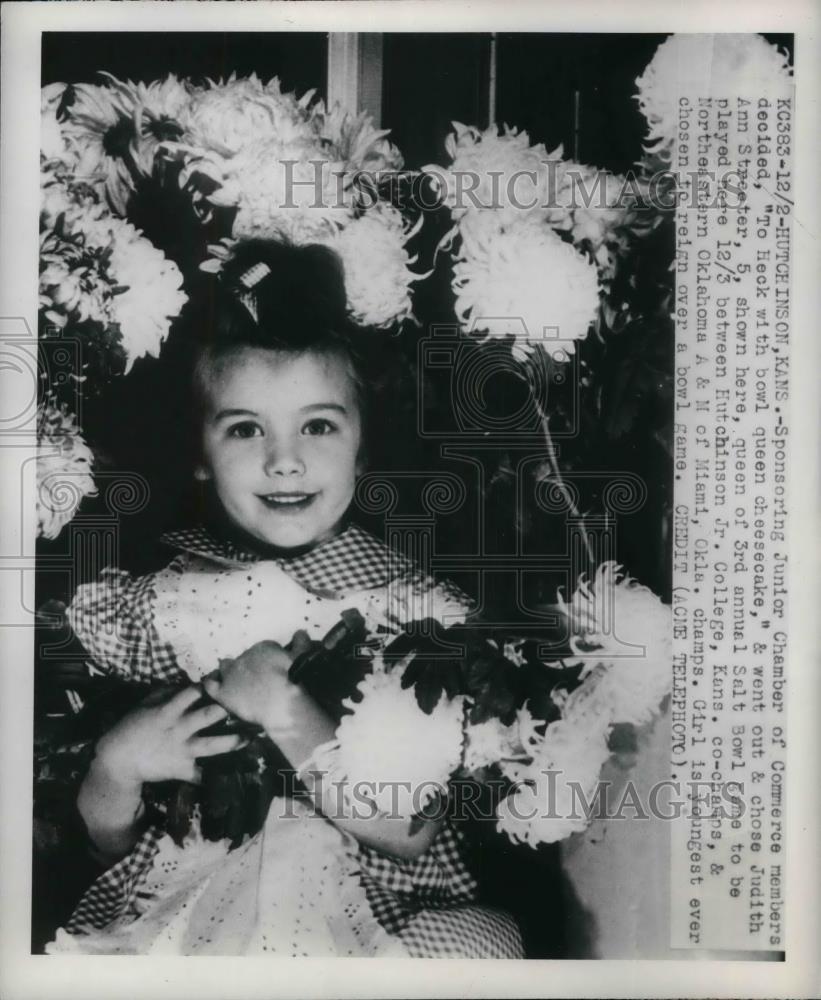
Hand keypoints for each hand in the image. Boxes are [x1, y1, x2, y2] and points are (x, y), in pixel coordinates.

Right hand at [93, 686, 245, 786]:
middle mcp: (179, 729)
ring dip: (232, 741)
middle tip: (246, 705)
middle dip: (227, 709)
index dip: (209, 685)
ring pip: (211, 745)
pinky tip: (231, 775)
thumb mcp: (145, 704)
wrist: (119, 760)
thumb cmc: (132, 727)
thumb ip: (165, 692)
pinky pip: (201, 775)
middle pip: (207, 716)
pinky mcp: (181, 769)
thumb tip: (184, 682)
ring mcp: (182, 750)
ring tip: (250, 737)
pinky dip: (214, 776)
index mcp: (169, 711)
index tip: (224, 680)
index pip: (192, 693)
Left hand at [202, 634, 310, 731]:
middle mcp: (243, 657)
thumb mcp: (301, 656)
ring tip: (234, 679)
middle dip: (248, 666)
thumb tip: (300, 631)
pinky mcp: (223, 693)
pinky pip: (210, 684)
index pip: (262, 649)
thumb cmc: (293, 679)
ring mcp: (231, 675)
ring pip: (225, 667)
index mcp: (261, 648)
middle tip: (256, 678)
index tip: (272, 668)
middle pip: (243, 658)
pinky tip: (212, 684)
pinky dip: (210, 682)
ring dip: (228, 671)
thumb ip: (301, 642)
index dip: (267, 659)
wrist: (281, 703)